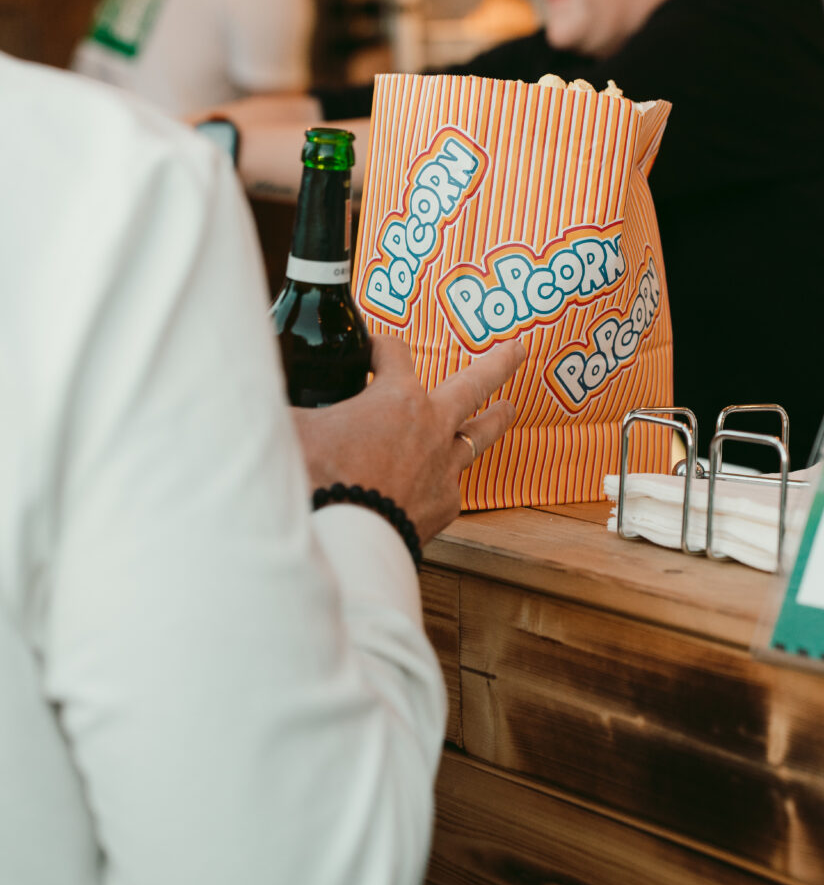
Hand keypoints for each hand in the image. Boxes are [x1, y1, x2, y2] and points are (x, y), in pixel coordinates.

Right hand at [293, 334, 524, 544]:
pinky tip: (442, 480)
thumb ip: (279, 407)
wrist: (344, 540)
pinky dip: (446, 477)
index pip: (395, 352)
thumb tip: (244, 392)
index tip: (368, 348)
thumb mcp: (288, 430)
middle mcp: (432, 425)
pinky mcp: (445, 506)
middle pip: (475, 383)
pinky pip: (451, 485)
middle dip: (499, 362)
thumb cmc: (317, 478)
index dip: (379, 345)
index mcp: (397, 397)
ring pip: (478, 435)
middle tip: (519, 348)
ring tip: (509, 407)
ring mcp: (444, 468)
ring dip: (494, 418)